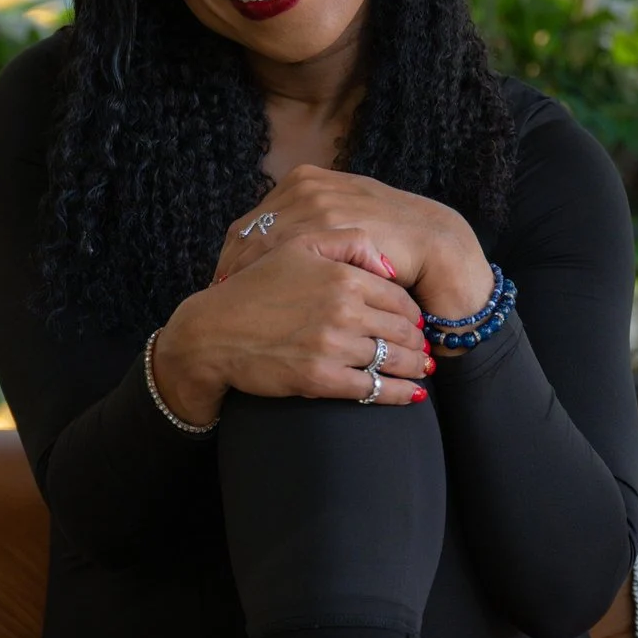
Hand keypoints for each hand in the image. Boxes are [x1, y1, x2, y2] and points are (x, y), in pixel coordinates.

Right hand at [155, 241, 433, 420]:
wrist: (213, 332)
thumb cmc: (255, 288)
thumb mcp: (297, 246)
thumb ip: (348, 241)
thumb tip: (389, 265)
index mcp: (342, 276)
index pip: (398, 297)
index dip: (413, 313)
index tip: (417, 323)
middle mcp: (343, 310)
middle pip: (402, 330)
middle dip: (418, 343)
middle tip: (424, 350)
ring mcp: (332, 346)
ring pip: (392, 360)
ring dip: (413, 369)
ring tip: (420, 371)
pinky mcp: (320, 378)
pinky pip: (372, 389)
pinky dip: (396, 394)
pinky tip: (410, 395)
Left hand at [214, 168, 493, 321]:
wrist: (439, 249)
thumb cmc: (388, 246)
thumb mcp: (339, 229)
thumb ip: (305, 231)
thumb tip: (260, 257)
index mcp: (305, 182)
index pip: (250, 224)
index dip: (233, 259)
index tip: (221, 286)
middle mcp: (309, 187)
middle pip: (249, 234)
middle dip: (233, 271)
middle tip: (219, 301)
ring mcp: (322, 203)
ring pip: (265, 246)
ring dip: (249, 278)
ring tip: (237, 308)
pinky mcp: (337, 225)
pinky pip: (291, 257)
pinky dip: (276, 283)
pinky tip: (270, 306)